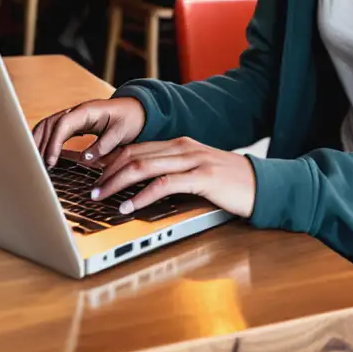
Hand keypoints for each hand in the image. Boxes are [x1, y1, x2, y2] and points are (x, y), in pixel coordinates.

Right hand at [32, 97, 145, 167]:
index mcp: (87, 111)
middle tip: (37, 166)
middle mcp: (77, 111)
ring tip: (35, 163)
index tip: (50, 161)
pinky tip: (43, 156)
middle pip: (49, 123)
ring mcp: (73, 116)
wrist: (135, 110)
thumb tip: (85, 158)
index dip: (54, 142)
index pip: (63, 124)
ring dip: (38, 142)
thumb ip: (104, 144)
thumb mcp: (121, 132)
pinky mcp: (73, 123)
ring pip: (47, 125)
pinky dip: (44, 141)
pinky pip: (53, 130)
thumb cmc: (129, 119)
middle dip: (40, 143)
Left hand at [92, 138, 256, 218]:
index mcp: (179, 145)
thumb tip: (141, 187)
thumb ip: (172, 173)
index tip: (94, 176)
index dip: (112, 161)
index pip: (137, 148)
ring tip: (101, 197)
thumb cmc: (228, 183)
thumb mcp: (196, 172)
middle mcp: (183, 148)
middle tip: (91, 189)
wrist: (262, 184)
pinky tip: (128, 206)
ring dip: (117, 183)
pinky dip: (142, 196)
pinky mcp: (202, 177)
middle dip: (107, 172)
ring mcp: (192, 160)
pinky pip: (164, 185)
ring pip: (144, 167)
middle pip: (135, 155)